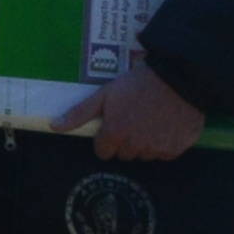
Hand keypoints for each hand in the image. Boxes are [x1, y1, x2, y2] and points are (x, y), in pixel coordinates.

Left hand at [74, 60, 211, 163]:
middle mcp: (135, 147)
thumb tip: (55, 126)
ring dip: (144, 143)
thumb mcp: (105, 94)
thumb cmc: (137, 84)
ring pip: (144, 155)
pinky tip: (165, 125)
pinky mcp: (176, 150)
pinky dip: (164, 144)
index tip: (114, 125)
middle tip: (133, 119)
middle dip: (125, 141)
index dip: (106, 138)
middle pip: (124, 154)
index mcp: (115, 134)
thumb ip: (80, 113)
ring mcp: (157, 150)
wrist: (178, 79)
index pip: (103, 152)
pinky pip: (164, 154)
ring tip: (151, 120)